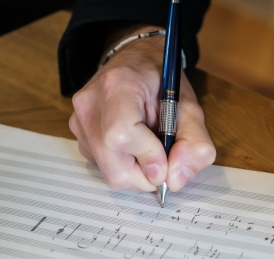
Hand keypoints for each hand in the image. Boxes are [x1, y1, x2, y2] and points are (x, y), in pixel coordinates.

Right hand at [69, 25, 215, 192]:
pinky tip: (133, 146)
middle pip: (116, 169)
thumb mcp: (190, 108)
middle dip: (147, 175)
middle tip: (162, 156)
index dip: (148, 156)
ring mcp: (79, 122)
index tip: (166, 154)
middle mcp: (90, 105)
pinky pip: (104, 169)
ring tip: (147, 146)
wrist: (135, 61)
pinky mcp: (79, 137)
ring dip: (138, 172)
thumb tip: (175, 181)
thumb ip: (194, 144)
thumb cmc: (162, 83)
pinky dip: (125, 166)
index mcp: (118, 85)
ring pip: (111, 175)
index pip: (121, 136)